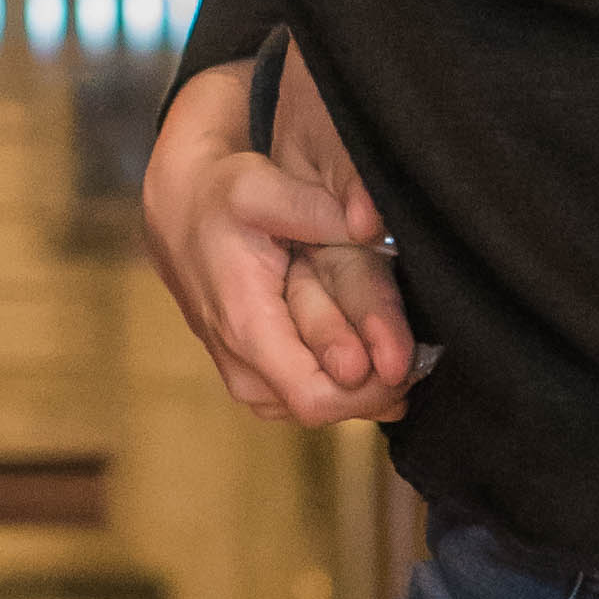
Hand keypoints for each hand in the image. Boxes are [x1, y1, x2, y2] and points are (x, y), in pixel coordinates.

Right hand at [136, 53, 399, 425]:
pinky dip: (346, 383)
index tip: (407, 357)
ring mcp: (249, 383)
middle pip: (328, 411)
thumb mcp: (262, 187)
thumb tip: (371, 225)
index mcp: (246, 330)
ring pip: (323, 409)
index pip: (317, 400)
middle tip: (417, 351)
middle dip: (377, 385)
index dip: (370, 389)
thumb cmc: (221, 199)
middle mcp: (244, 370)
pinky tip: (374, 350)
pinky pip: (312, 398)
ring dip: (364, 385)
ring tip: (395, 344)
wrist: (181, 214)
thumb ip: (317, 209)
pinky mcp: (259, 382)